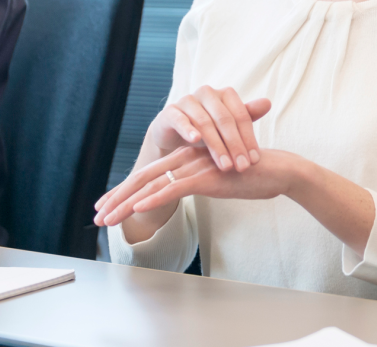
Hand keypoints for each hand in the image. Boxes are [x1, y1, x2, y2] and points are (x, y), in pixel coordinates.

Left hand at [94, 146, 298, 227]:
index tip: (107, 205)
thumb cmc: (249, 176)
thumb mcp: (216, 180)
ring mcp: (194, 166)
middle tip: (98, 215)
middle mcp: (184, 158)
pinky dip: (154, 198)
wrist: (279, 170)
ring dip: (126, 203)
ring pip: (151, 184)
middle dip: (116, 198)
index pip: (147, 174)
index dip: (124, 191)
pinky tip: (138, 207)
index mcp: (185, 158)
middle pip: (142, 178)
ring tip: (108, 218)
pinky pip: (174, 188)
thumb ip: (198, 182)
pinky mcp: (206, 177)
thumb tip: (183, 190)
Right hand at [149, 87, 270, 171]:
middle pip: (224, 119)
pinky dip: (188, 129)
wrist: (174, 134)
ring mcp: (186, 101)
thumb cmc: (208, 129)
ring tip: (225, 165)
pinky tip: (195, 140)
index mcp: (224, 94)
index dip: (249, 138)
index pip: (241, 115)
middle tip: (242, 167)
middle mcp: (206, 93)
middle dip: (235, 145)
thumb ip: (247, 116)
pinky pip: (180, 119)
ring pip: (204, 122)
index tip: (254, 161)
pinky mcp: (170, 112)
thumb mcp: (228, 126)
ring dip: (216, 145)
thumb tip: (268, 103)